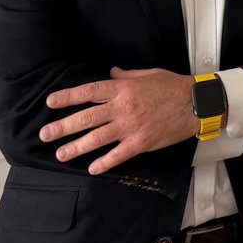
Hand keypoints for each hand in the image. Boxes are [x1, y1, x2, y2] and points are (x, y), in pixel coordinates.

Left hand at [40, 67, 195, 174]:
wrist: (196, 104)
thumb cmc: (174, 87)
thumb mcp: (149, 74)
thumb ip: (127, 75)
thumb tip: (110, 73)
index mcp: (124, 88)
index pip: (90, 91)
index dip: (68, 97)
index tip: (51, 102)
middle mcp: (123, 107)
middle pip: (87, 117)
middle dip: (63, 126)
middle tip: (45, 134)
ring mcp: (131, 126)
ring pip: (97, 138)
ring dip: (76, 147)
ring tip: (61, 154)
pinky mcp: (141, 142)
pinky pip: (118, 155)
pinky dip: (104, 163)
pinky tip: (92, 169)